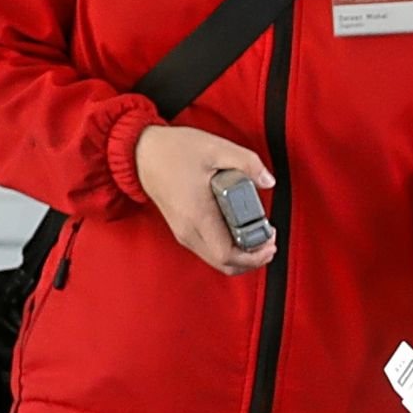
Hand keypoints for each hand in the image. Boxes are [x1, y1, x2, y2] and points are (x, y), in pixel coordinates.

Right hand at [133, 121, 276, 275]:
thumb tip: (268, 181)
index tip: (270, 241)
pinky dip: (229, 246)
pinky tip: (240, 228)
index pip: (227, 255)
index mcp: (197, 216)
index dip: (254, 256)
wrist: (143, 152)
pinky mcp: (183, 229)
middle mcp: (188, 231)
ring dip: (241, 253)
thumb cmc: (173, 150)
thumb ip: (247, 162)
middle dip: (252, 259)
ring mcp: (184, 232)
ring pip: (217, 259)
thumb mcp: (216, 148)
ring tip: (258, 233)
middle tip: (269, 239)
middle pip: (224, 264)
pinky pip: (209, 249)